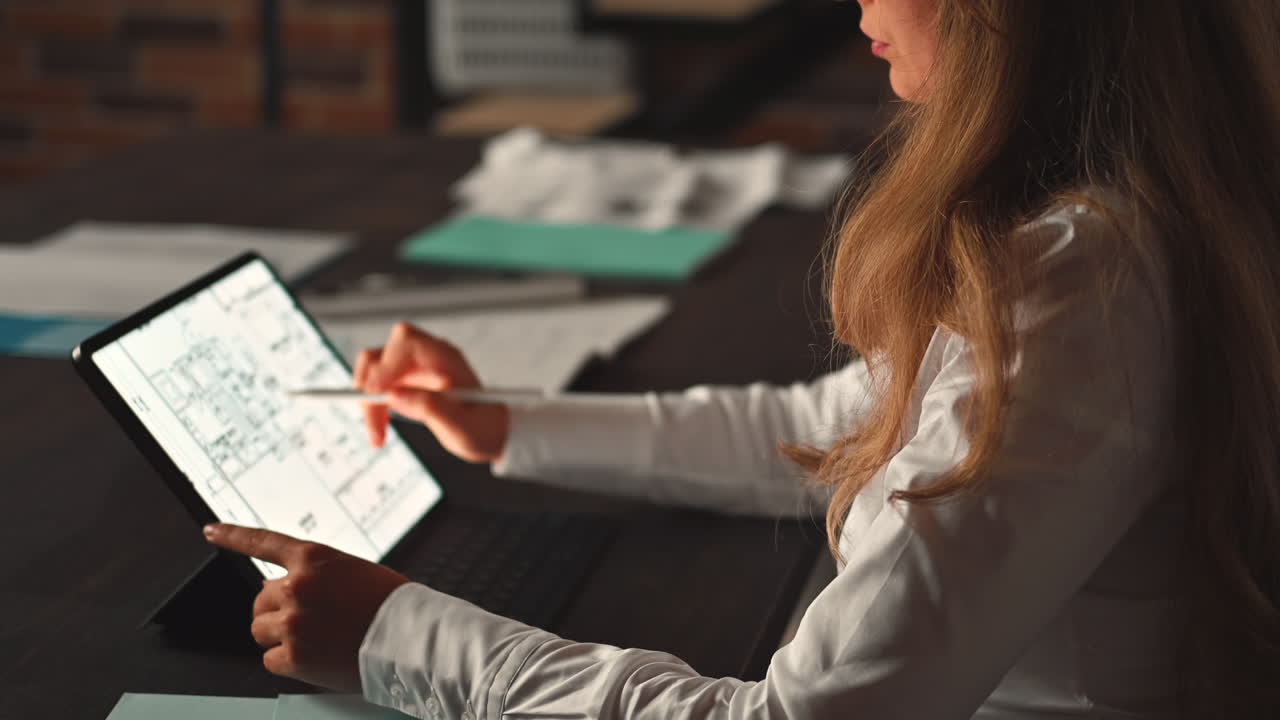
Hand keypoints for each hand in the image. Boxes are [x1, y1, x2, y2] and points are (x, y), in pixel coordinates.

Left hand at [203, 523, 410, 692]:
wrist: (411, 638)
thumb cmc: (391, 605)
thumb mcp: (353, 572)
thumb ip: (315, 576)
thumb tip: (280, 591)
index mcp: (313, 559)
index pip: (263, 542)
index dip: (233, 535)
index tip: (212, 531)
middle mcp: (296, 587)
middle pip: (260, 599)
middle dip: (278, 609)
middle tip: (308, 619)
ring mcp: (292, 622)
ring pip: (260, 630)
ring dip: (279, 635)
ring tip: (313, 639)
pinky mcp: (293, 656)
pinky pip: (271, 660)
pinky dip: (289, 662)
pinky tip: (315, 657)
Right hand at [354, 322, 508, 462]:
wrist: (490, 434)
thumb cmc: (483, 428)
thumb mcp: (463, 426)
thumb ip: (431, 407)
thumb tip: (395, 395)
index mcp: (446, 358)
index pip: (407, 343)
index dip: (387, 365)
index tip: (375, 394)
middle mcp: (426, 357)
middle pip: (381, 355)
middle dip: (370, 389)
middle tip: (376, 426)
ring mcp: (412, 368)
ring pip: (371, 371)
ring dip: (368, 403)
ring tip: (379, 435)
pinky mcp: (403, 382)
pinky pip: (375, 387)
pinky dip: (372, 408)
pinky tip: (380, 430)